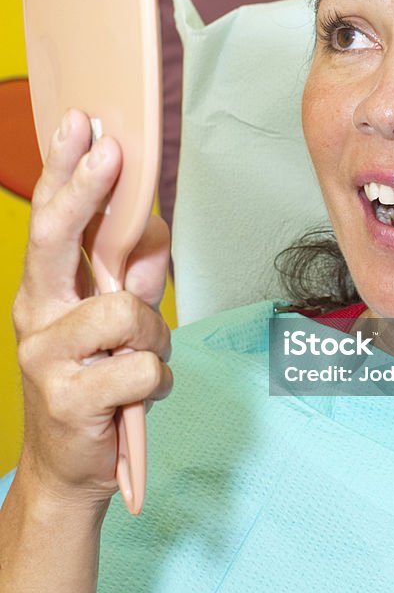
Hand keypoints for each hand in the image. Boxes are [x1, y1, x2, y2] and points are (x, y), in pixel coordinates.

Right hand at [12, 109, 172, 509]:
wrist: (71, 468)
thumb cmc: (97, 382)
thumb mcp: (117, 326)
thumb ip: (134, 276)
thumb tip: (151, 229)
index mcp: (44, 291)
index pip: (50, 220)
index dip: (64, 170)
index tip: (81, 124)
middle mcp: (35, 315)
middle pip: (55, 238)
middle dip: (85, 189)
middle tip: (108, 148)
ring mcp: (45, 358)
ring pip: (125, 311)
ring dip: (152, 334)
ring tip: (142, 359)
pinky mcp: (71, 399)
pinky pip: (145, 366)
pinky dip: (158, 380)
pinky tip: (138, 396)